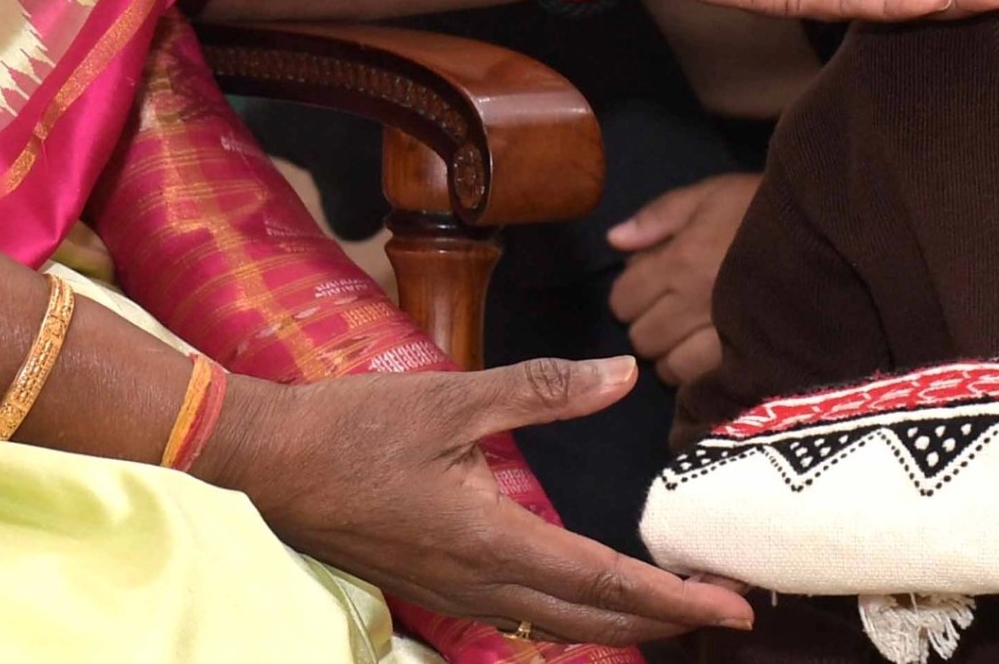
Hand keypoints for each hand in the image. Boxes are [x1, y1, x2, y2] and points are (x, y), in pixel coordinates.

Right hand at [202, 355, 753, 641]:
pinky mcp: (435, 584)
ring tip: (671, 606)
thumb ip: (542, 389)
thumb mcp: (451, 397)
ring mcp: (454, 591)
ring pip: (556, 625)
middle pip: (591, 620)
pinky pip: (520, 615)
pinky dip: (570, 612)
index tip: (732, 605)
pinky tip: (583, 595)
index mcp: (492, 541)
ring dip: (619, 619)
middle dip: (663, 621)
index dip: (675, 598)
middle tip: (723, 610)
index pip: (606, 581)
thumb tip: (622, 374)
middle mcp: (479, 582)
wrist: (266, 463)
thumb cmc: (352, 429)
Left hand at [606, 172, 761, 385]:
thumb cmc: (765, 209)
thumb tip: (614, 242)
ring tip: (695, 334)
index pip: (623, 300)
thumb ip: (659, 216)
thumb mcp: (710, 194)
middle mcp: (694, 305)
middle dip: (650, 325)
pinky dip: (699, 374)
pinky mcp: (749, 362)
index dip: (631, 294)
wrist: (830, 233)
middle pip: (642, 339)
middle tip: (674, 310)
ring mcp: (722, 339)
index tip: (652, 286)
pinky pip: (703, 385)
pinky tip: (713, 354)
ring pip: (669, 369)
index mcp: (680, 261)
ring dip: (673, 354)